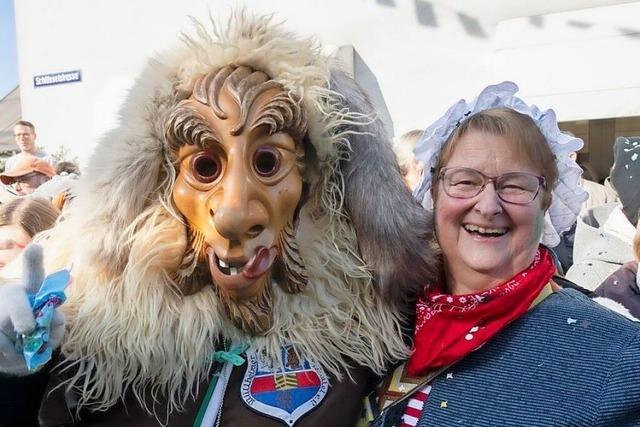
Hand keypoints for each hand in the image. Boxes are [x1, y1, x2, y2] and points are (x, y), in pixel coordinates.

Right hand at [0, 245, 64, 375]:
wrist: (14, 353)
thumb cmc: (38, 335)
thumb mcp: (53, 330)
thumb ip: (56, 324)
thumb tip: (53, 320)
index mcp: (32, 290)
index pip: (33, 273)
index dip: (33, 260)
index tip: (36, 247)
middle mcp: (12, 295)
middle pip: (14, 299)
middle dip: (22, 314)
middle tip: (28, 328)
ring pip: (7, 328)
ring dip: (22, 344)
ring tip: (24, 344)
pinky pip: (2, 345)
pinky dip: (13, 355)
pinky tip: (13, 350)